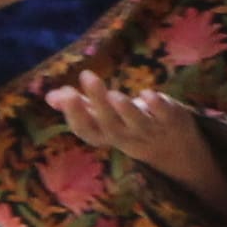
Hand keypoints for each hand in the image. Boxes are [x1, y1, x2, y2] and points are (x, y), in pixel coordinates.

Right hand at [53, 79, 226, 207]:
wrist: (176, 150)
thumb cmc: (132, 128)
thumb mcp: (106, 121)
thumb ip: (81, 107)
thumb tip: (50, 96)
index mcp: (108, 136)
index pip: (87, 131)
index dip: (75, 115)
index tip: (65, 93)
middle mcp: (127, 136)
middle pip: (110, 125)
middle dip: (97, 103)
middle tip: (86, 76)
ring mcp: (150, 131)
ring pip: (136, 124)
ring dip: (125, 110)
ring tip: (114, 94)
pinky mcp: (171, 121)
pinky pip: (164, 116)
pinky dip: (157, 106)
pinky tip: (148, 94)